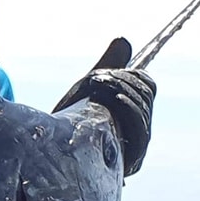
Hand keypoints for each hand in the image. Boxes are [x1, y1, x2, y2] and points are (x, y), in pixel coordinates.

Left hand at [54, 37, 155, 175]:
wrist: (51, 153)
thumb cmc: (72, 121)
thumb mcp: (89, 88)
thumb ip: (108, 66)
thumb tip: (123, 39)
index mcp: (133, 111)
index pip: (148, 86)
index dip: (134, 74)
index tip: (111, 70)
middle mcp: (139, 131)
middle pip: (147, 96)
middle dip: (124, 80)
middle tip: (100, 76)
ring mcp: (136, 147)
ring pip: (143, 110)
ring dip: (123, 90)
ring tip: (100, 82)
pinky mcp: (129, 161)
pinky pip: (140, 130)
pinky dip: (129, 108)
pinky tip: (116, 98)